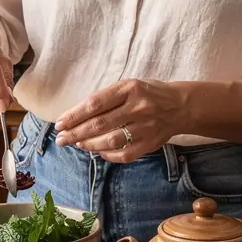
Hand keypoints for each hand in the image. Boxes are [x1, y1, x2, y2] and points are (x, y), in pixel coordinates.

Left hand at [54, 79, 184, 161]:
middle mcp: (138, 107)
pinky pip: (125, 154)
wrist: (181, 106)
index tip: (60, 123)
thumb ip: (106, 98)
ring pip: (111, 140)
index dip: (75, 115)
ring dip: (89, 144)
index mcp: (129, 89)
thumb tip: (76, 116)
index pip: (95, 104)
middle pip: (100, 124)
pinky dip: (107, 155)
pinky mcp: (151, 143)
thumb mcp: (128, 85)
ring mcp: (146, 127)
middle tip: (61, 138)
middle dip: (76, 132)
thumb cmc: (147, 94)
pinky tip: (97, 151)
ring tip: (76, 144)